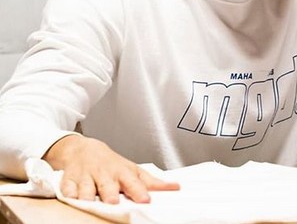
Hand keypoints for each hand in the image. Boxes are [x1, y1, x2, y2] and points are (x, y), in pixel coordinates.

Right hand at [43, 134, 179, 203]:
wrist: (83, 149)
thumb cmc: (111, 164)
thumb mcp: (132, 169)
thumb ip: (152, 182)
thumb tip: (176, 188)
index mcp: (121, 172)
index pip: (132, 182)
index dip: (138, 191)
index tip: (145, 199)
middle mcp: (104, 174)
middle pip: (107, 186)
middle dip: (109, 193)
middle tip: (112, 201)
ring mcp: (86, 176)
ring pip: (85, 187)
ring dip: (87, 194)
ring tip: (88, 199)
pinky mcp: (69, 180)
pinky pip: (66, 187)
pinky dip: (68, 192)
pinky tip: (70, 195)